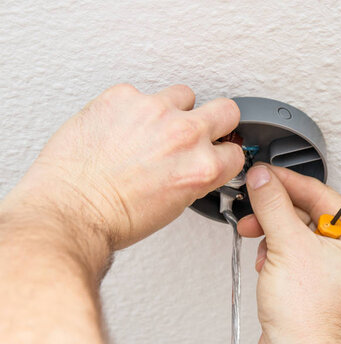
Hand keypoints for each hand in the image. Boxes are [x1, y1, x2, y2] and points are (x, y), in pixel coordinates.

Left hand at [3, 84, 243, 253]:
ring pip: (183, 94)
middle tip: (199, 130)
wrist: (71, 210)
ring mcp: (154, 111)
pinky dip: (132, 109)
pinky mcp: (122, 97)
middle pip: (227, 110)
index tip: (213, 153)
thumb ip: (194, 177)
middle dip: (217, 121)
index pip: (234, 151)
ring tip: (151, 128)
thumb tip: (195, 164)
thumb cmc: (116, 218)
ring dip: (173, 109)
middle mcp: (184, 135)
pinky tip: (119, 129)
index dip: (222, 154)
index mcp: (202, 167)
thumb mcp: (174, 205)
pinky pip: (138, 94)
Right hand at [237, 164, 340, 343]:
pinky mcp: (309, 282)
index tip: (265, 175)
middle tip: (255, 207)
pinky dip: (274, 253)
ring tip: (260, 242)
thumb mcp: (287, 246)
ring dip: (272, 235)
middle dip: (277, 213)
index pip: (323, 196)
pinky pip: (290, 253)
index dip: (290, 182)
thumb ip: (274, 205)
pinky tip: (266, 264)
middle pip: (307, 214)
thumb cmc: (308, 316)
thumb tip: (264, 178)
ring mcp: (329, 270)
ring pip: (295, 233)